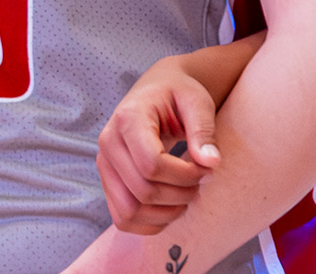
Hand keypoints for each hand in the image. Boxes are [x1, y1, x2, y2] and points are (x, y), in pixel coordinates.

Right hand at [96, 54, 220, 232]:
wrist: (157, 92)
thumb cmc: (178, 95)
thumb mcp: (197, 102)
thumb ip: (204, 130)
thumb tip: (211, 163)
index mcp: (127, 120)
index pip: (151, 165)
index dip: (186, 176)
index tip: (207, 168)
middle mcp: (108, 143)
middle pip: (142, 191)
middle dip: (181, 195)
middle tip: (201, 181)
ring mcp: (104, 164)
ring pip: (129, 211)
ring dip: (166, 213)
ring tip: (186, 194)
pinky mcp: (108, 181)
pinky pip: (123, 219)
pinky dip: (151, 223)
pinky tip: (171, 206)